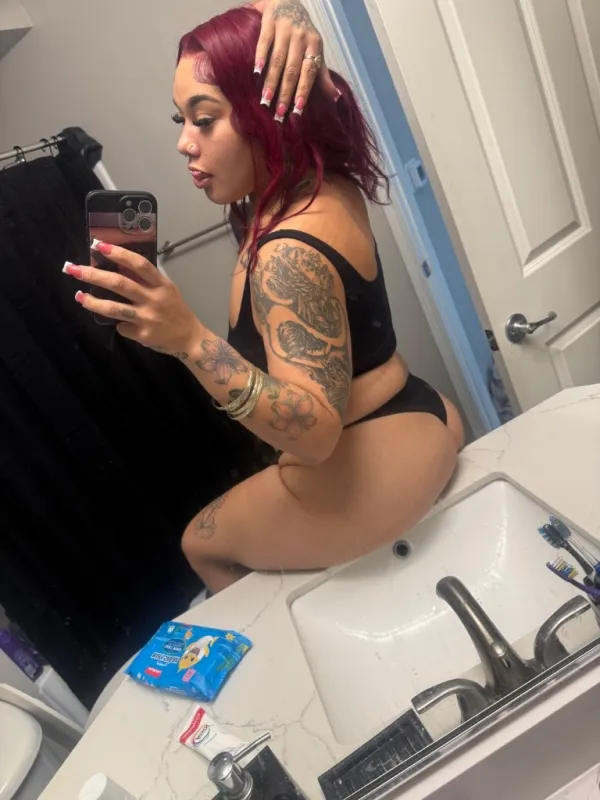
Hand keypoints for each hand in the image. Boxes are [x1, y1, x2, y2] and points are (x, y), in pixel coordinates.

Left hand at [63, 242, 201, 357]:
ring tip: (79, 296)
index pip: (139, 264)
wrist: (190, 338)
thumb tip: (116, 266)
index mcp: (162, 284)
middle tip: (73, 269)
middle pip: (120, 284)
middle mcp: (154, 299)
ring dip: (93, 302)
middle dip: (93, 275)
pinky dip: (118, 324)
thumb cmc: (176, 310)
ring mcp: (148, 318)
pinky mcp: (143, 334)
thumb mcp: (167, 290)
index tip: (98, 245)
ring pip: (114, 308)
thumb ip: (146, 280)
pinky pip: (122, 327)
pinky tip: (119, 324)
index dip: (118, 253)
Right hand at [254, 0, 338, 116]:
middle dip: (286, 93)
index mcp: (314, 45)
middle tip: (279, 113)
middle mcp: (301, 37)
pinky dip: (260, 56)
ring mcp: (286, 28)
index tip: (297, 110)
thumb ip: (322, 75)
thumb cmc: (302, 32)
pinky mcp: (270, 21)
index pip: (309, 72)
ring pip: (278, 59)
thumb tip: (336, 98)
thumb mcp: (315, 50)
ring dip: (272, 81)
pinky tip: (256, 72)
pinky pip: (264, 41)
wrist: (287, 0)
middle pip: (292, 70)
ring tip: (266, 100)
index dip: (303, 91)